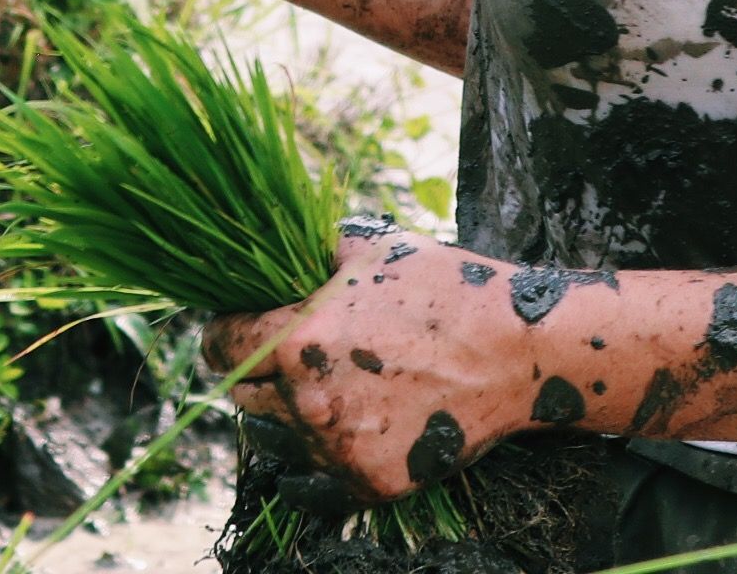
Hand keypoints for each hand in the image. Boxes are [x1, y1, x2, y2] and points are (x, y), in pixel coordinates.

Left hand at [204, 233, 544, 503]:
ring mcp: (339, 447)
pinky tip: (321, 442)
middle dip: (257, 375)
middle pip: (243, 397)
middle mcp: (310, 399)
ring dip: (282, 419)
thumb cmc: (443, 288)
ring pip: (271, 441)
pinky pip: (305, 487)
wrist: (514, 350)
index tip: (234, 330)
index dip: (222, 333)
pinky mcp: (369, 482)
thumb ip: (306, 254)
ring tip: (316, 394)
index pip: (221, 346)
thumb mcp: (368, 248)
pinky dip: (305, 470)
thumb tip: (261, 250)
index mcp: (300, 338)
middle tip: (285, 361)